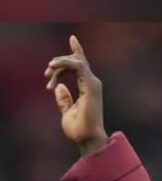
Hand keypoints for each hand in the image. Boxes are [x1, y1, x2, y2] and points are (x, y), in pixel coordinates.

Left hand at [45, 35, 107, 156]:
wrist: (88, 139)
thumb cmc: (79, 131)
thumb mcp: (67, 112)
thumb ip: (64, 100)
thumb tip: (59, 87)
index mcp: (89, 89)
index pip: (81, 65)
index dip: (75, 52)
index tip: (71, 39)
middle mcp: (93, 84)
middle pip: (75, 61)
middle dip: (59, 63)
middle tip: (47, 75)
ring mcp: (93, 84)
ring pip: (74, 61)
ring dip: (59, 64)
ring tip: (48, 73)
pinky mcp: (91, 85)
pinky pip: (76, 65)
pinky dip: (64, 63)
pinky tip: (52, 67)